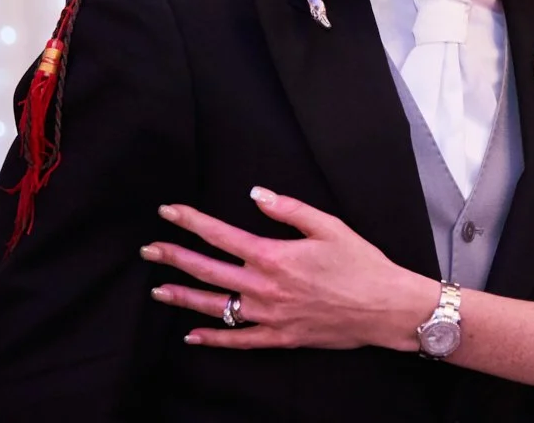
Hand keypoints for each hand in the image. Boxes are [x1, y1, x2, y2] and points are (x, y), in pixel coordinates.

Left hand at [143, 187, 425, 349]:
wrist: (384, 307)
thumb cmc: (362, 264)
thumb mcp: (329, 226)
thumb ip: (289, 209)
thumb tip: (256, 194)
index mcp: (274, 255)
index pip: (220, 235)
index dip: (191, 222)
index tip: (168, 212)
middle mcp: (264, 287)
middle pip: (207, 270)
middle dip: (174, 257)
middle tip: (148, 250)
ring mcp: (269, 316)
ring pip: (215, 307)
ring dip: (183, 297)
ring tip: (157, 291)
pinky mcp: (279, 337)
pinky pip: (238, 340)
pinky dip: (213, 338)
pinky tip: (193, 334)